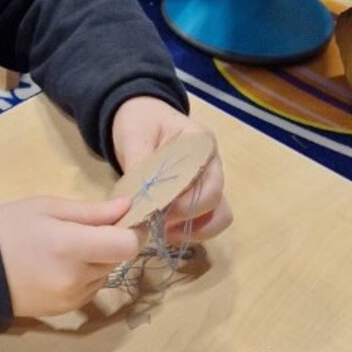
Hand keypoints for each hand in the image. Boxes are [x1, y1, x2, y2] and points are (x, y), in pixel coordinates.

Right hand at [0, 196, 141, 317]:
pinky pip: (90, 290)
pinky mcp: (66, 311)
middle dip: (110, 243)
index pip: (127, 245)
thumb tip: (127, 207)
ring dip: (97, 261)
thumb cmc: (8, 227)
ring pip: (105, 275)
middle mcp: (76, 277)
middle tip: (84, 230)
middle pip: (118, 259)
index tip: (122, 220)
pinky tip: (59, 267)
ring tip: (66, 249)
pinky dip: (84, 277)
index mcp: (71, 246)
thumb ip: (91, 211)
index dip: (132, 231)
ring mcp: (71, 298)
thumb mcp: (47, 207)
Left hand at [110, 96, 232, 242]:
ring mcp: (210, 181)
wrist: (140, 118)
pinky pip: (206, 220)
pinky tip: (166, 232)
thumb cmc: (140, 122)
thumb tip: (138, 201)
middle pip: (215, 201)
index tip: (157, 212)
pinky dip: (191, 231)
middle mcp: (213, 163)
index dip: (183, 201)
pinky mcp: (200, 196)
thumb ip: (139, 166)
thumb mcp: (134, 136)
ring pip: (218, 215)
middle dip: (186, 219)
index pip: (204, 178)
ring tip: (164, 233)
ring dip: (194, 230)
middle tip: (156, 225)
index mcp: (201, 142)